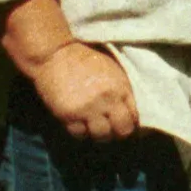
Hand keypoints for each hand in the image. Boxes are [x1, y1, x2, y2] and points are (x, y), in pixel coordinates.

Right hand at [17, 35, 139, 143]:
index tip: (126, 124)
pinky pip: (80, 135)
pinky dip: (81, 132)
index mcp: (120, 87)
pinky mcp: (69, 115)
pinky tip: (79, 124)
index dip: (131, 124)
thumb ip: (122, 91)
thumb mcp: (112, 71)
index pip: (135, 116)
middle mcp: (107, 99)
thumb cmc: (84, 60)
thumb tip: (130, 112)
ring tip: (94, 127)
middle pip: (123, 130)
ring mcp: (88, 109)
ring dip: (99, 134)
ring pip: (102, 136)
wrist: (55, 54)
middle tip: (112, 130)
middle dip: (119, 133)